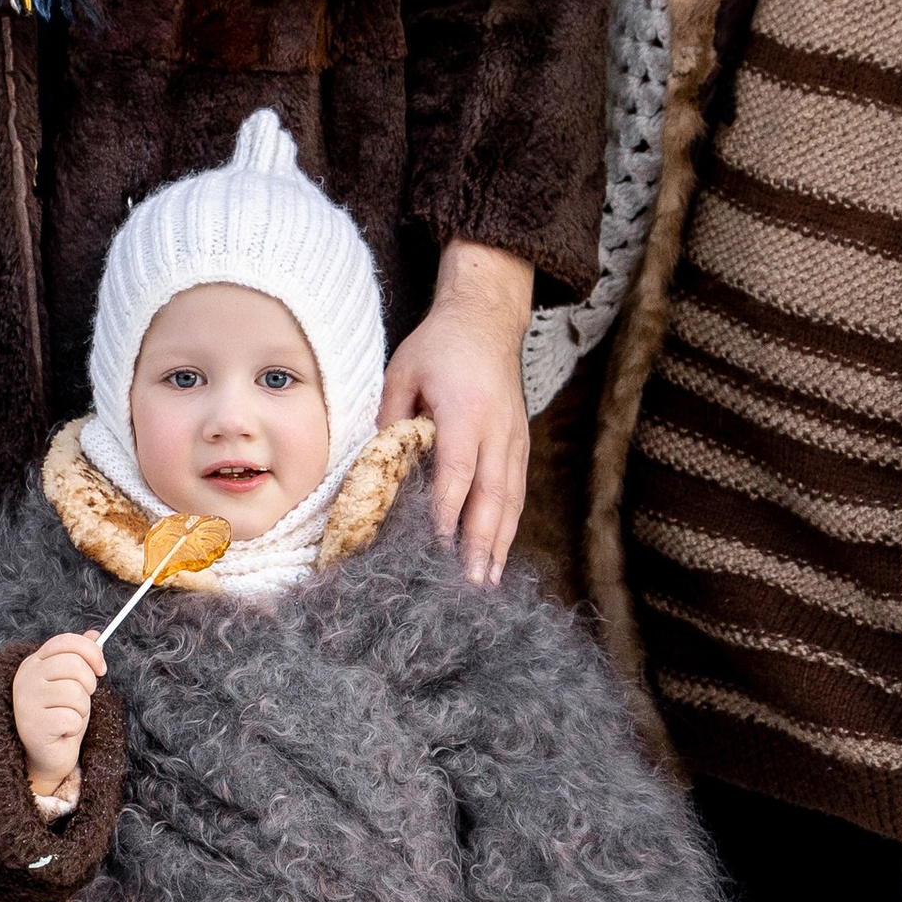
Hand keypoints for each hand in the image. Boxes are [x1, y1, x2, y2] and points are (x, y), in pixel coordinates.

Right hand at [9, 631, 104, 802]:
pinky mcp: (31, 726)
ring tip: (68, 717)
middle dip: (88, 685)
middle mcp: (25, 678)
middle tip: (80, 701)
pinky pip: (70, 718)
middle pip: (73, 665)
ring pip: (75, 693)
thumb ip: (80, 658)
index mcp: (34, 663)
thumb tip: (95, 633)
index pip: (65, 642)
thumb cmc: (60, 716)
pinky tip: (62, 732)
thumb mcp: (73, 683)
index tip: (101, 669)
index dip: (90, 652)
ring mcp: (25, 701)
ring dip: (81, 710)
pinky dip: (73, 728)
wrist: (47, 755)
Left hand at [379, 237, 534, 583]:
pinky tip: (499, 553)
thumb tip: (380, 467)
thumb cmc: (440, 345)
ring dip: (499, 544)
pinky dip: (509, 526)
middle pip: (491, 496)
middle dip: (480, 544)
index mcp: (464, 410)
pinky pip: (517, 492)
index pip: (456, 471)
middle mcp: (496, 429)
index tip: (436, 547)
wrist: (488, 318)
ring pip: (510, 500)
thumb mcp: (403, 371)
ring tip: (488, 582)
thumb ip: (393, 419)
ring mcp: (515, 438)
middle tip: (470, 584)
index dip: (446, 512)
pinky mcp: (521, 443)